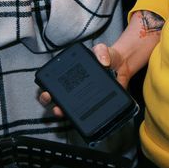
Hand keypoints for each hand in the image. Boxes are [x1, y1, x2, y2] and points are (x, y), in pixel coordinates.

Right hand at [38, 13, 161, 118]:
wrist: (122, 66)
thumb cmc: (107, 58)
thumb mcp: (102, 50)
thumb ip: (101, 51)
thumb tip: (103, 62)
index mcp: (71, 74)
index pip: (53, 82)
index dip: (46, 88)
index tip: (46, 90)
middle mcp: (74, 88)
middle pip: (57, 98)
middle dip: (51, 102)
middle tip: (52, 102)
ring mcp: (84, 98)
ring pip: (70, 109)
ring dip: (64, 113)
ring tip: (64, 112)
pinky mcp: (96, 105)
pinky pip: (88, 113)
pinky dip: (85, 117)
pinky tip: (86, 116)